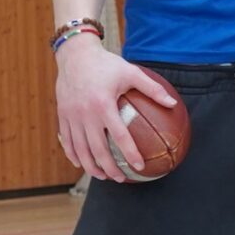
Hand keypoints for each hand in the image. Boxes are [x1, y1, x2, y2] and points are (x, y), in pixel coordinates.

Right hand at [54, 38, 176, 181]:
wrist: (75, 55)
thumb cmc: (106, 64)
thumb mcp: (131, 73)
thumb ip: (153, 89)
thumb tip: (173, 103)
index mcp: (103, 105)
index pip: (119, 136)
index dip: (130, 154)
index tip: (139, 166)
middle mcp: (84, 114)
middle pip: (97, 149)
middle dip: (109, 168)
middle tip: (120, 178)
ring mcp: (70, 116)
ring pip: (79, 149)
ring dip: (90, 166)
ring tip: (102, 176)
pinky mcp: (62, 115)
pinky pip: (66, 140)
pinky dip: (73, 154)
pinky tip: (81, 163)